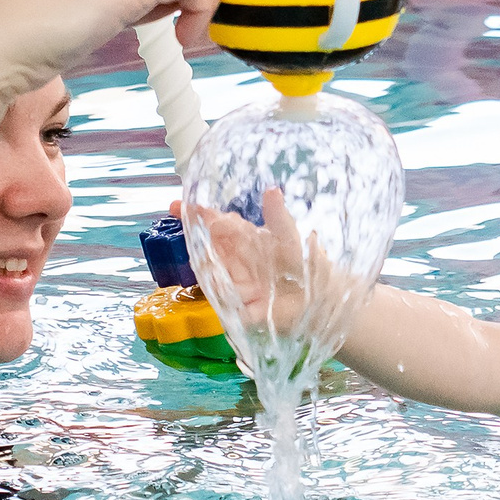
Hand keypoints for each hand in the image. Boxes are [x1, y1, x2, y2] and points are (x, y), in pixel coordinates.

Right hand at [179, 190, 318, 341]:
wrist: (320, 296)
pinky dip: (220, 291)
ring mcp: (235, 284)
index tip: (180, 205)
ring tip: (197, 247)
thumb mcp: (291, 237)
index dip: (199, 215)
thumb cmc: (304, 264)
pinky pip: (225, 300)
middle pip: (209, 248)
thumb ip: (278, 217)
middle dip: (196, 234)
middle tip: (186, 220)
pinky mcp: (240, 308)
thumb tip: (271, 190)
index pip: (216, 226)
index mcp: (243, 242)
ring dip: (204, 260)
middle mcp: (234, 262)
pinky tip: (216, 279)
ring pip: (212, 272)